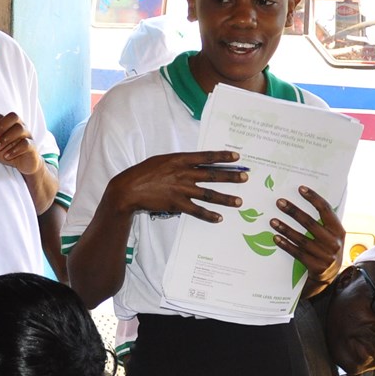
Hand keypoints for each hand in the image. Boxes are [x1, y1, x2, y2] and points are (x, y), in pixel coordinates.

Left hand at [0, 112, 43, 176]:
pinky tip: (7, 155)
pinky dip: (14, 150)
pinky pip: (25, 144)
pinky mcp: (32, 146)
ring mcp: (27, 136)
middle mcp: (20, 127)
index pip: (1, 117)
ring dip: (6, 138)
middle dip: (1, 126)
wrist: (25, 164)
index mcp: (10, 125)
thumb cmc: (10, 152)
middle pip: (13, 117)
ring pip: (20, 129)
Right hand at [109, 150, 245, 220]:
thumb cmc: (143, 173)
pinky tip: (219, 218)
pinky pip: (197, 210)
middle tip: (245, 178)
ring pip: (209, 194)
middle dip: (231, 177)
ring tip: (239, 202)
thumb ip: (178, 163)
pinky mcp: (177, 204)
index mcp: (179, 159)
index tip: (237, 157)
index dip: (222, 157)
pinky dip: (209, 215)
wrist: (128, 189)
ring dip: (225, 198)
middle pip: (212, 175)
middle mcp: (183, 173)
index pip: (206, 157)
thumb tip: (193, 165)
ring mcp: (181, 189)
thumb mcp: (162, 161)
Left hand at [271, 186, 344, 288]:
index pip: (326, 210)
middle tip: (280, 202)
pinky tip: (275, 238)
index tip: (301, 188)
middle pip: (310, 223)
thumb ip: (324, 221)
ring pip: (301, 239)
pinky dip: (286, 245)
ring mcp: (325, 255)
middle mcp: (334, 242)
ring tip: (272, 221)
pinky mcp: (315, 266)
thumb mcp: (332, 234)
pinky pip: (297, 253)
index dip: (313, 198)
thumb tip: (305, 199)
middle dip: (293, 211)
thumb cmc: (327, 247)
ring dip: (285, 229)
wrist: (331, 275)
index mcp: (339, 230)